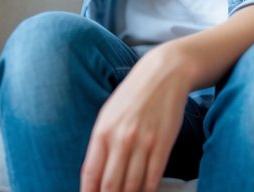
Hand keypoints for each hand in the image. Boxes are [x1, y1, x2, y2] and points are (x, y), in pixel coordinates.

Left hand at [81, 41, 192, 191]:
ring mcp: (143, 143)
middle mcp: (120, 139)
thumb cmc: (132, 96)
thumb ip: (101, 143)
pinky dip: (148, 191)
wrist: (163, 74)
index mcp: (102, 131)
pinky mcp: (163, 145)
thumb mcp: (108, 114)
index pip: (91, 173)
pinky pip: (153, 178)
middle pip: (111, 185)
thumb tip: (93, 174)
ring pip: (133, 186)